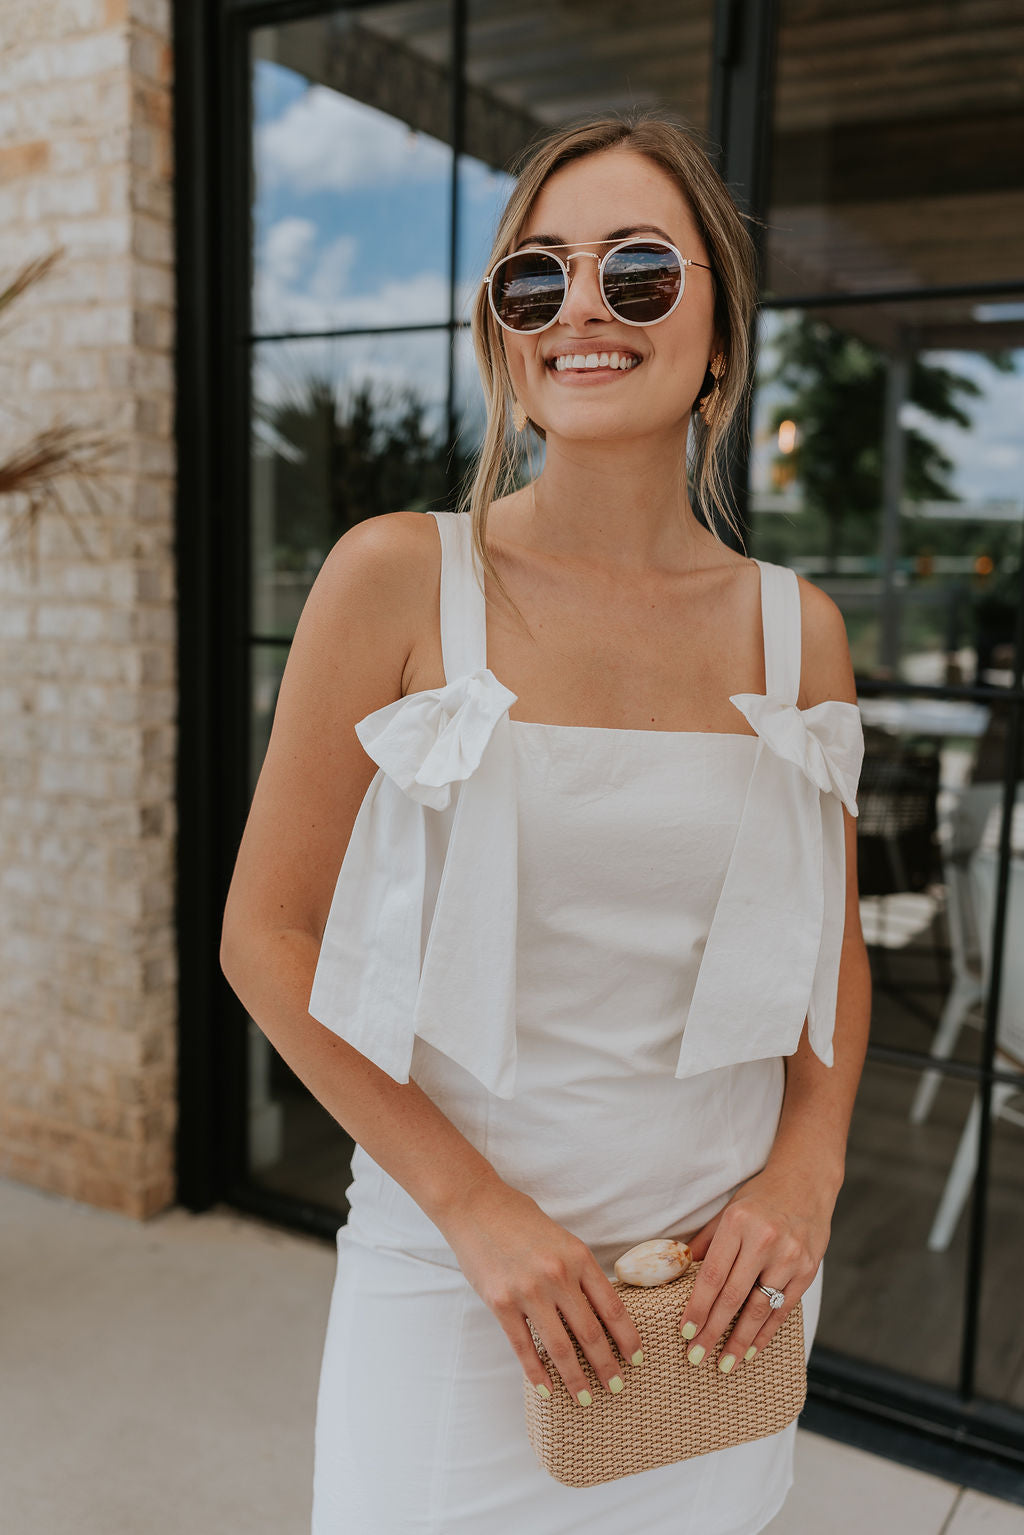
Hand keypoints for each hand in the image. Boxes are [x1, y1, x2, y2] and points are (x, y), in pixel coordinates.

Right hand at [439, 1178, 644, 1405]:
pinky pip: (523, 1347)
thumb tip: (601, 1312)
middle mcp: (557, 1276)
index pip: (612, 1308)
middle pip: (591, 1334)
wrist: (475, 1205)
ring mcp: (527, 1291)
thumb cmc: (521, 1219)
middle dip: (607, 1366)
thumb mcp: (562, 1239)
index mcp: (579, 1257)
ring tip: (586, 1397)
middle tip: (617, 1387)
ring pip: (560, 1347)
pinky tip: (547, 1390)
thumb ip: (580, 1272)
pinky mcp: (500, 1303)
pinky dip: (536, 1373)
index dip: (628, 1338)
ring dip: (575, 1378)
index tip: (637, 1359)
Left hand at [676, 1162, 834, 1372]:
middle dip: (713, 1331)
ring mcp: (789, 1257)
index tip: (685, 1332)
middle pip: (733, 1297)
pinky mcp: (808, 1269)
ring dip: (740, 1341)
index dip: (697, 1307)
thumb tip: (679, 1272)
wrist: (806, 1181)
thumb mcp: (728, 1212)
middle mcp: (764, 1241)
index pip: (712, 1275)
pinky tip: (752, 1349)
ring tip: (725, 1363)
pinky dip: (766, 1332)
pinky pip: (784, 1309)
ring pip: (759, 1308)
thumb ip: (706, 1243)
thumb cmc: (760, 1198)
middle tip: (696, 1357)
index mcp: (738, 1224)